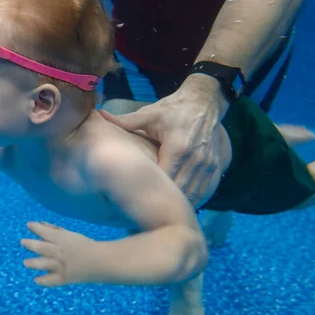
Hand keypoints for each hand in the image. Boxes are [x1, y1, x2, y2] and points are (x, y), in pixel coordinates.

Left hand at [20, 222, 96, 286]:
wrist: (101, 262)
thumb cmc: (84, 245)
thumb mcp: (70, 235)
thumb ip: (54, 229)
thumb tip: (39, 223)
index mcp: (62, 239)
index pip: (45, 232)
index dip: (35, 227)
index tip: (29, 225)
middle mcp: (60, 252)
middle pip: (42, 248)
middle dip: (30, 244)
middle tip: (23, 242)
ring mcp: (61, 266)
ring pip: (43, 264)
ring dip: (32, 263)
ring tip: (26, 263)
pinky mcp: (64, 279)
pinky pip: (51, 281)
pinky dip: (42, 281)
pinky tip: (36, 279)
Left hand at [99, 77, 227, 207]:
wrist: (205, 102)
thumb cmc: (173, 109)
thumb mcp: (149, 114)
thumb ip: (125, 121)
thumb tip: (99, 115)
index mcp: (177, 147)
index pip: (164, 178)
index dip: (151, 190)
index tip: (136, 198)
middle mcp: (195, 159)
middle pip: (179, 191)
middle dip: (163, 201)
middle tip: (145, 211)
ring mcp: (208, 165)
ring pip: (193, 195)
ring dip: (179, 204)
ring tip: (160, 212)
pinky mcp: (216, 167)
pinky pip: (205, 192)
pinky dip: (193, 200)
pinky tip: (179, 204)